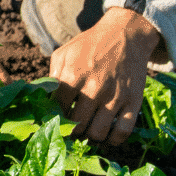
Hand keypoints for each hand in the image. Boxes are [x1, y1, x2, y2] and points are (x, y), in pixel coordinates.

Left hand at [50, 7, 161, 144]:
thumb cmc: (91, 44)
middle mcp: (93, 87)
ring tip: (89, 130)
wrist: (125, 34)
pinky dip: (114, 140)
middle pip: (76, 125)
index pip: (57, 109)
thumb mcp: (65, 53)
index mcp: (73, 74)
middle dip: (72, 130)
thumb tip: (41, 100)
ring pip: (97, 133)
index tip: (56, 120)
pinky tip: (108, 136)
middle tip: (73, 128)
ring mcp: (114, 96)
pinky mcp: (133, 101)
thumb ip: (51, 76)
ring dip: (91, 136)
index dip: (54, 118)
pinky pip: (122, 132)